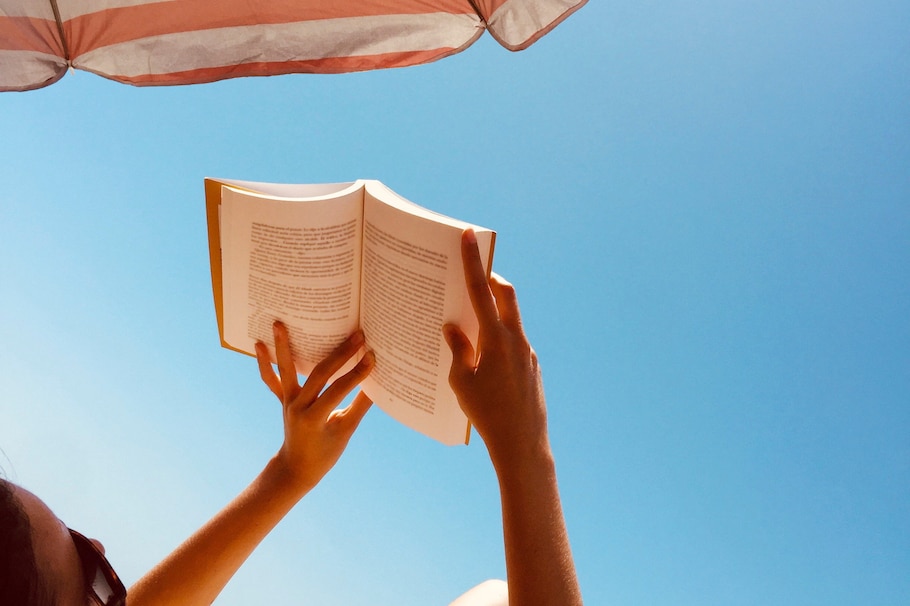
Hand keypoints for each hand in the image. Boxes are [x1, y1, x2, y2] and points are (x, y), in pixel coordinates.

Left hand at [255, 322, 373, 493]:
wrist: (296, 469)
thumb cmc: (325, 453)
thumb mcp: (346, 431)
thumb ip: (361, 406)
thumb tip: (380, 383)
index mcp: (315, 418)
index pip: (339, 390)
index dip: (357, 374)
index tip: (373, 357)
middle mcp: (298, 407)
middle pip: (319, 375)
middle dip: (339, 354)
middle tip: (357, 335)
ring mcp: (287, 401)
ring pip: (286, 370)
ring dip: (281, 346)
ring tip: (278, 323)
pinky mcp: (283, 399)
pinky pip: (271, 380)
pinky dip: (265, 364)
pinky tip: (259, 344)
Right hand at [443, 230, 548, 467]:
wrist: (523, 444)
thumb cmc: (487, 414)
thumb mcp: (461, 381)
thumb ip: (458, 349)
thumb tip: (453, 326)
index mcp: (497, 339)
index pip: (483, 291)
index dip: (473, 262)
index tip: (468, 237)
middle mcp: (517, 340)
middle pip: (506, 296)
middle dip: (490, 279)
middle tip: (473, 272)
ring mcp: (528, 353)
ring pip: (510, 320)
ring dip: (492, 314)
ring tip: (469, 322)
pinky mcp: (532, 367)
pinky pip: (513, 343)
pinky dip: (497, 340)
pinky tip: (482, 358)